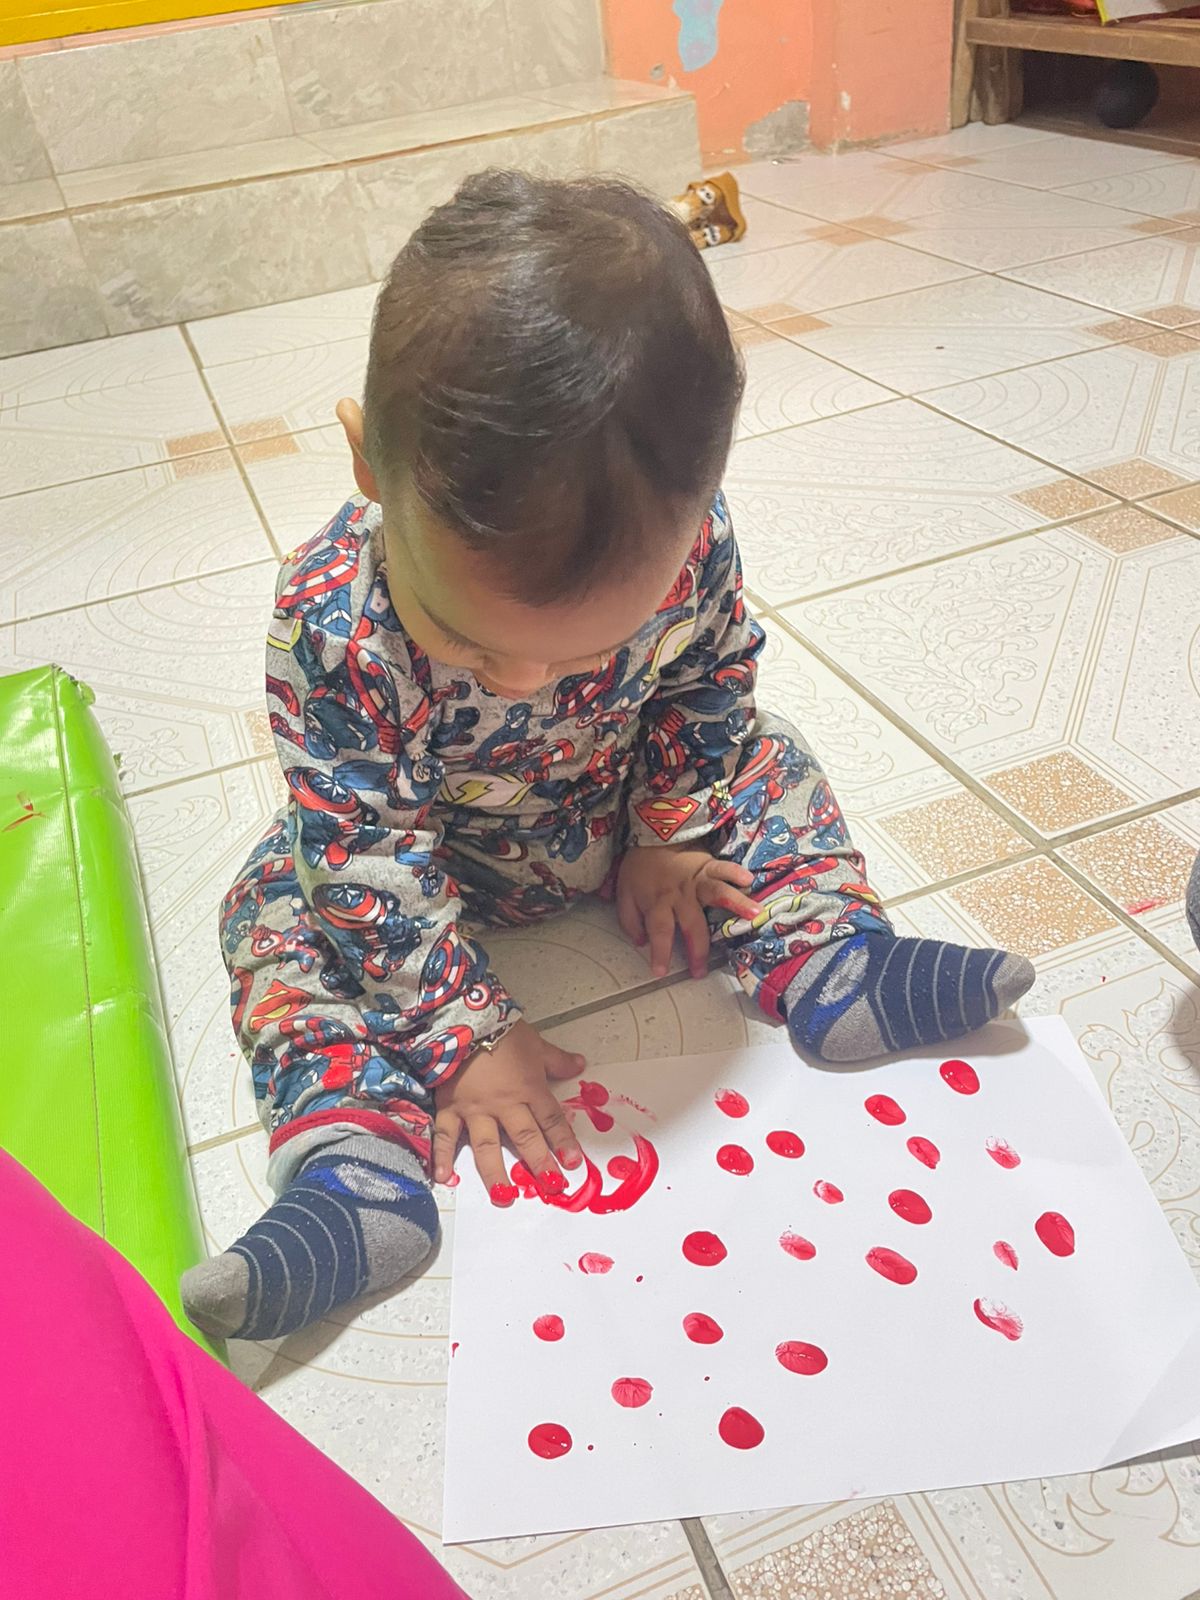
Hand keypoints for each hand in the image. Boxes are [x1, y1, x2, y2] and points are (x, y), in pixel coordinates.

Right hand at [433, 1020, 584, 1203]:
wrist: (463, 1019)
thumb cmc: (501, 1030)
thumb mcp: (536, 1043)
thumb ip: (557, 1060)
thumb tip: (580, 1065)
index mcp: (529, 1089)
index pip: (551, 1120)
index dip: (564, 1141)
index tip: (574, 1163)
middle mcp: (505, 1104)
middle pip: (526, 1138)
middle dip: (540, 1164)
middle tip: (551, 1186)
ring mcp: (476, 1110)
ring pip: (488, 1146)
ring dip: (496, 1173)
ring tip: (504, 1196)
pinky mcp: (450, 1107)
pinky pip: (446, 1135)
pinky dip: (442, 1156)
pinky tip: (442, 1177)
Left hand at [616, 843, 760, 979]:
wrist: (651, 834)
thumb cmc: (639, 867)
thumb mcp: (625, 893)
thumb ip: (630, 920)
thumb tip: (641, 943)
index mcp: (657, 902)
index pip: (659, 932)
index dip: (660, 952)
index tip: (661, 972)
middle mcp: (680, 895)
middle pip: (691, 924)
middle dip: (697, 950)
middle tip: (701, 972)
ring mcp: (696, 880)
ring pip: (715, 894)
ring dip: (734, 905)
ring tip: (753, 916)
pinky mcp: (708, 866)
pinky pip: (723, 868)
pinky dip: (735, 873)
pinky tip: (748, 880)